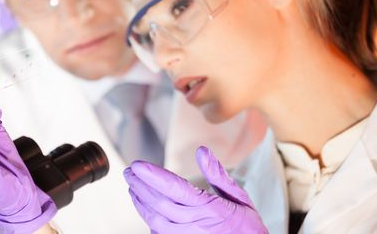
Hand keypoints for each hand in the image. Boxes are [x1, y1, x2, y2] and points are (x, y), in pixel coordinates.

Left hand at [123, 146, 267, 233]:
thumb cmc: (247, 227)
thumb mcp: (240, 197)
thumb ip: (218, 175)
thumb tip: (202, 151)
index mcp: (209, 208)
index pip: (174, 188)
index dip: (152, 176)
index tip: (137, 165)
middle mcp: (196, 224)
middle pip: (159, 203)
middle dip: (140, 186)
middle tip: (129, 172)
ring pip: (155, 220)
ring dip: (140, 203)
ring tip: (132, 188)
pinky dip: (149, 220)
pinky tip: (145, 208)